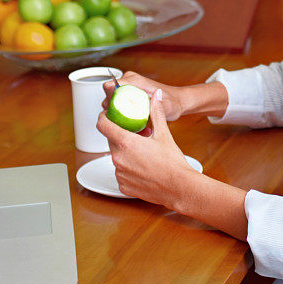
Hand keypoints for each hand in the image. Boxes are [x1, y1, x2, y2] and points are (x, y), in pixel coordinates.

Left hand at [96, 88, 197, 205]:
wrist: (179, 187)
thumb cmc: (172, 163)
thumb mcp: (164, 134)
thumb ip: (156, 112)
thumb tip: (156, 96)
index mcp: (126, 143)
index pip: (103, 125)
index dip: (104, 118)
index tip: (108, 115)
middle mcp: (119, 158)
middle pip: (111, 141)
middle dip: (120, 136)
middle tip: (134, 135)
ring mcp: (120, 173)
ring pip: (116, 157)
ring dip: (124, 153)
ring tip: (141, 153)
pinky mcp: (123, 186)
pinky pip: (120, 172)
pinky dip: (128, 168)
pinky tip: (142, 167)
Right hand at [102, 71, 183, 120]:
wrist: (177, 102)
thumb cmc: (173, 102)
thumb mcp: (165, 105)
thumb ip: (156, 104)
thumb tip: (147, 104)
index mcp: (134, 80)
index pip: (109, 86)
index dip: (108, 101)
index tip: (116, 115)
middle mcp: (128, 82)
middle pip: (108, 96)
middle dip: (113, 111)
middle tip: (125, 124)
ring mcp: (127, 88)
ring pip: (111, 102)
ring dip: (117, 115)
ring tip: (130, 125)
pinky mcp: (128, 95)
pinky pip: (117, 105)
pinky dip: (122, 115)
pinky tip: (131, 125)